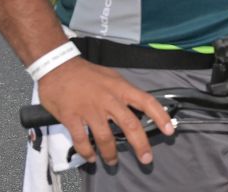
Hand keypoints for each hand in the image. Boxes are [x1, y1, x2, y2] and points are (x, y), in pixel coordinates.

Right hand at [37, 57, 173, 166]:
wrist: (58, 66)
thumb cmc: (87, 73)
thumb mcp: (112, 77)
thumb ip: (124, 93)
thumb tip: (137, 107)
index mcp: (121, 88)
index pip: (147, 102)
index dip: (160, 117)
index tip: (169, 131)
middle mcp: (109, 100)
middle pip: (130, 124)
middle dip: (140, 144)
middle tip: (146, 159)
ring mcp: (90, 109)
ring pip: (105, 137)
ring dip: (110, 153)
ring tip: (113, 161)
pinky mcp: (71, 116)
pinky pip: (81, 139)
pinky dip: (87, 151)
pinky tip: (91, 156)